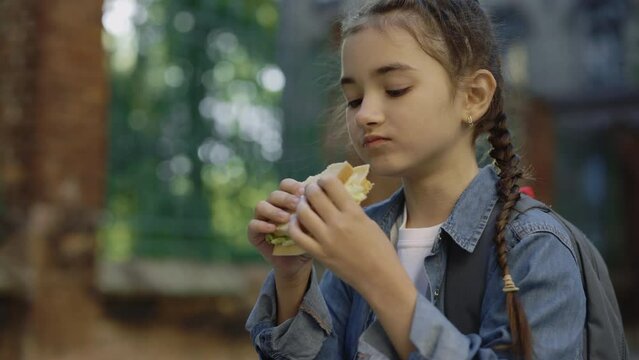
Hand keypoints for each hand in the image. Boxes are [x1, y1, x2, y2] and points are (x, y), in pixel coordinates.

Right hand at [247, 178, 312, 281]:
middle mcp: (272, 207)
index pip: (285, 185)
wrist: (298, 264)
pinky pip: (253, 225)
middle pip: (274, 194)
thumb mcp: (313, 225)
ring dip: (273, 210)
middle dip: (285, 198)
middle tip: (297, 204)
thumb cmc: (308, 241)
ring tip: (286, 218)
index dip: (292, 186)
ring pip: (261, 206)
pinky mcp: (254, 234)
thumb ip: (313, 211)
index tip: (304, 192)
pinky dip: (262, 225)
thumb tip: (321, 196)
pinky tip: (273, 228)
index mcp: (286, 201)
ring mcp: (261, 219)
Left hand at [288, 175, 398, 294]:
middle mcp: (338, 223)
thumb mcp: (368, 222)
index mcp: (353, 212)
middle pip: (314, 195)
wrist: (380, 277)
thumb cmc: (380, 249)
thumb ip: (350, 209)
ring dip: (301, 205)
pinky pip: (297, 235)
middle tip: (310, 192)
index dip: (324, 179)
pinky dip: (294, 225)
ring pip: (302, 212)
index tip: (323, 182)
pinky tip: (298, 223)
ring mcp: (327, 239)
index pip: (331, 184)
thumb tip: (335, 198)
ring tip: (304, 206)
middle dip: (310, 189)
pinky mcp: (319, 254)